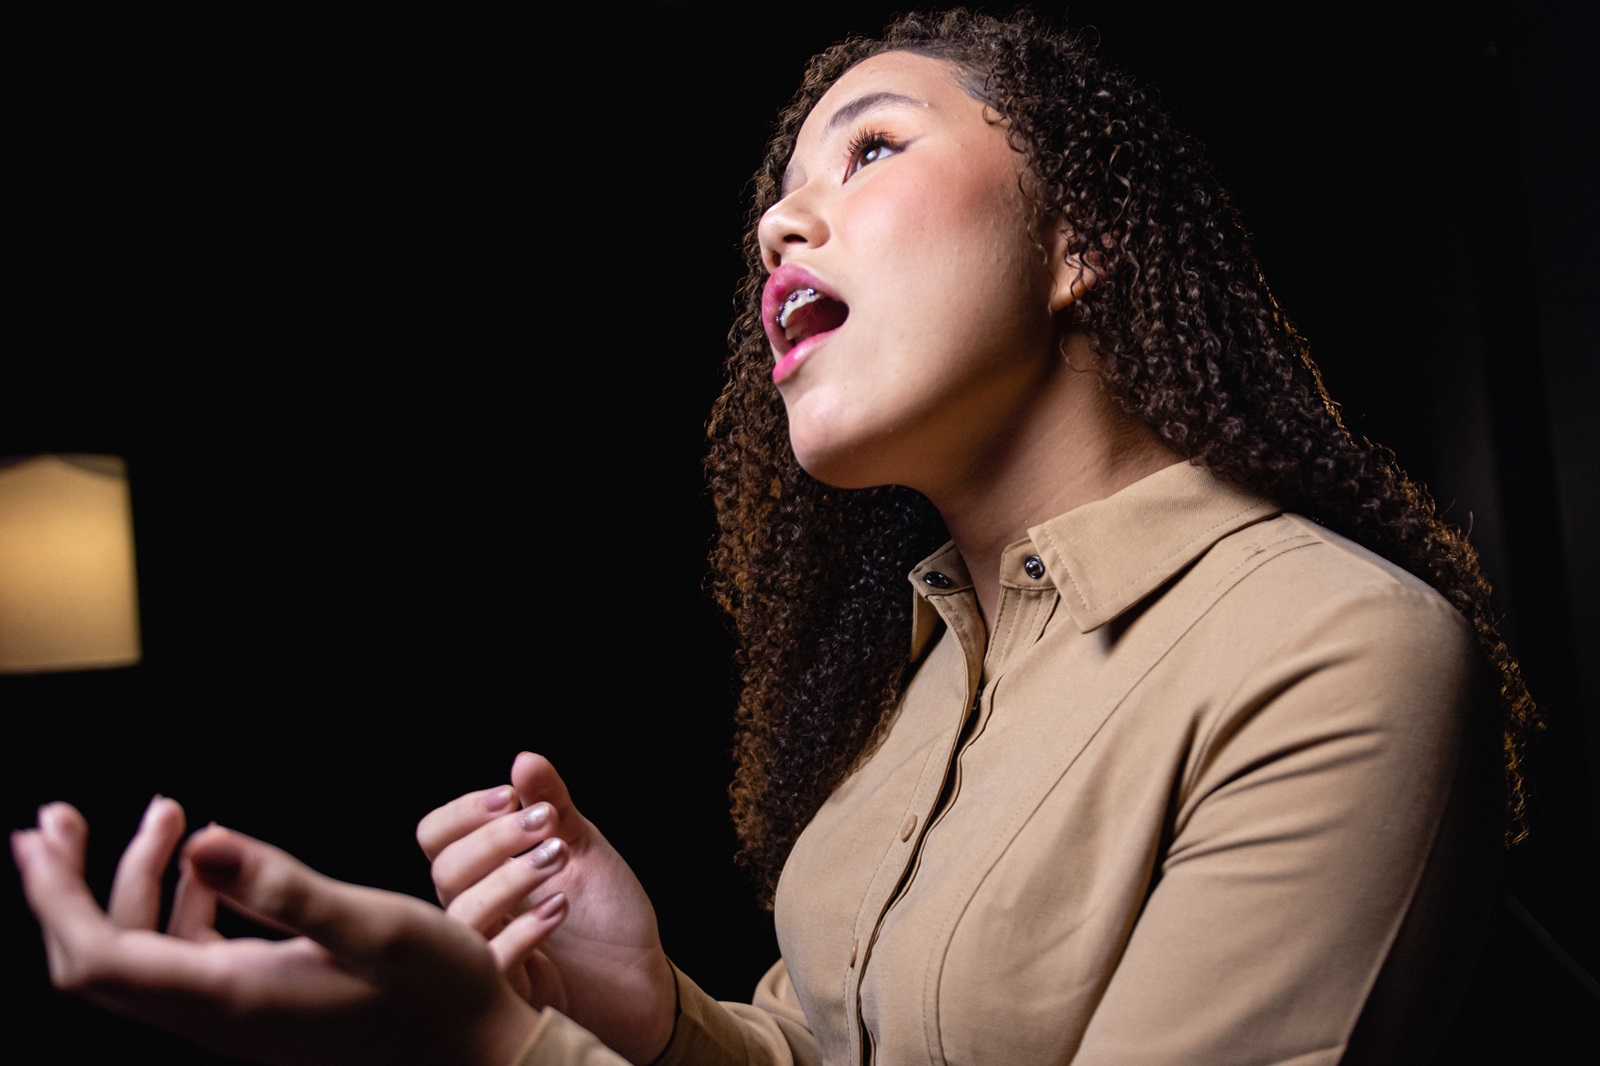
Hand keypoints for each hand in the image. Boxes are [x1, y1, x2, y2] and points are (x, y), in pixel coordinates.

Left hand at [13, 797, 548, 1065]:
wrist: (476, 1049)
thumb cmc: (438, 990)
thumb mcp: (370, 924)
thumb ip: (281, 885)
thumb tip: (198, 840)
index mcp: (235, 998)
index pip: (99, 959)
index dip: (55, 899)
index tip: (40, 836)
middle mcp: (220, 1016)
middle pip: (105, 959)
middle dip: (70, 886)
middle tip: (60, 817)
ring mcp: (238, 1015)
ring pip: (146, 954)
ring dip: (137, 882)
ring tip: (165, 813)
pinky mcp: (261, 1006)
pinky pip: (188, 957)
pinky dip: (180, 903)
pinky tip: (209, 867)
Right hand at [418, 752, 676, 1064]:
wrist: (640, 977)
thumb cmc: (606, 913)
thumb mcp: (584, 846)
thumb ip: (553, 804)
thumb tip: (524, 759)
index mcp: (483, 871)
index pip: (437, 836)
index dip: (464, 812)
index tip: (511, 796)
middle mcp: (475, 910)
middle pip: (445, 869)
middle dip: (494, 840)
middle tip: (546, 824)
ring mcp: (486, 952)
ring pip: (463, 914)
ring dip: (510, 877)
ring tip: (557, 857)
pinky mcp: (510, 991)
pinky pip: (492, 962)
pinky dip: (524, 930)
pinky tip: (561, 908)